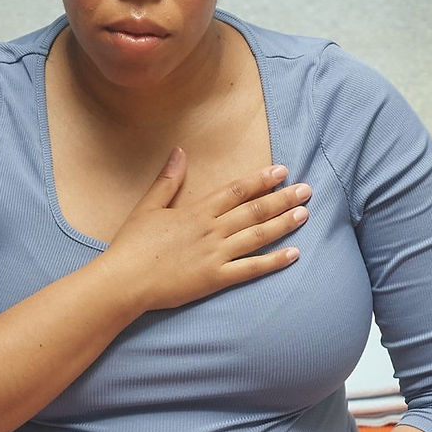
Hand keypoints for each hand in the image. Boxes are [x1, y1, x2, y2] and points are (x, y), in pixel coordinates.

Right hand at [99, 148, 311, 313]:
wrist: (125, 280)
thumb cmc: (132, 245)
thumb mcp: (148, 206)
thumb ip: (168, 180)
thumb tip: (180, 151)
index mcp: (197, 211)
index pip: (237, 190)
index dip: (261, 180)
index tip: (282, 171)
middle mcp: (212, 229)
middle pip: (254, 209)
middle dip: (283, 198)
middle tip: (307, 190)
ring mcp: (216, 254)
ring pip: (258, 235)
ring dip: (284, 223)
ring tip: (305, 214)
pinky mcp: (215, 278)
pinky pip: (251, 268)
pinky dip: (274, 261)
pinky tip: (294, 254)